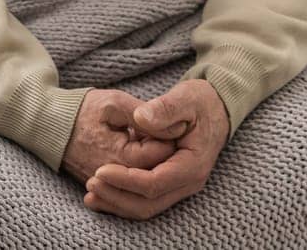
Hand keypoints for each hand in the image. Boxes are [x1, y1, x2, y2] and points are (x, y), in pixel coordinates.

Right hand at [61, 89, 176, 186]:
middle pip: (156, 170)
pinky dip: (142, 173)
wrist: (50, 124)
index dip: (169, 135)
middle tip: (161, 129)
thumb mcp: (115, 103)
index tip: (169, 118)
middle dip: (164, 150)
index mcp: (119, 157)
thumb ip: (144, 116)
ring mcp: (108, 187)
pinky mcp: (105, 188)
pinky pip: (132, 188)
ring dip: (154, 162)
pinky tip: (141, 151)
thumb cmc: (84, 109)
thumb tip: (174, 127)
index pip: (160, 154)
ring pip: (145, 182)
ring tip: (148, 139)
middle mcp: (114, 179)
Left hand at [84, 79, 230, 219]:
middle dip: (117, 196)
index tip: (100, 170)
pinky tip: (103, 194)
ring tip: (90, 193)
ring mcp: (181, 186)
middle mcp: (189, 182)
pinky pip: (146, 201)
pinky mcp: (172, 185)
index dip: (125, 180)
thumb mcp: (185, 98)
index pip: (154, 183)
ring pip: (146, 208)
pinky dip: (123, 200)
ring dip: (117, 203)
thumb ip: (164, 108)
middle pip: (148, 203)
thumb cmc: (200, 102)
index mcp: (193, 163)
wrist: (216, 108)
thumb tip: (140, 117)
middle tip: (90, 183)